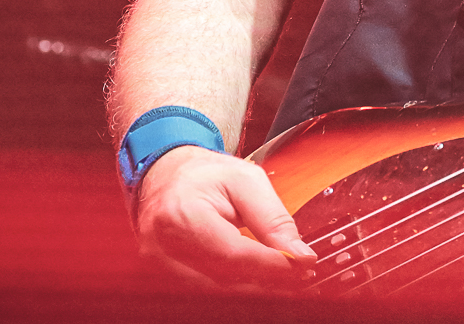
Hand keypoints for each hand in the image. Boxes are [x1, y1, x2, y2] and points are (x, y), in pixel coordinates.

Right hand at [133, 144, 316, 289]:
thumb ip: (273, 219)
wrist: (165, 175)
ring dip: (254, 287)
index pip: (232, 254)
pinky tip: (258, 279)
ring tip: (285, 278)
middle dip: (268, 280)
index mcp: (182, 215)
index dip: (272, 265)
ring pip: (216, 290)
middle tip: (302, 275)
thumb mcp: (247, 180)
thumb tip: (299, 254)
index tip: (304, 265)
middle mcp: (163, 246)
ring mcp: (159, 265)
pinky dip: (234, 286)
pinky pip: (204, 290)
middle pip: (224, 278)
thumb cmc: (203, 174)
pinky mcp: (164, 276)